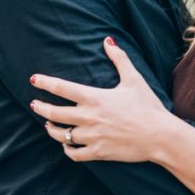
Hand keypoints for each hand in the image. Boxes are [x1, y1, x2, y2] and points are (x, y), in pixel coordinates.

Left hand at [29, 36, 171, 162]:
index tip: (33, 80)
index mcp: (95, 98)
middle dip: (40, 108)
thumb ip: (119, 58)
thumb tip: (108, 40)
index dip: (44, 83)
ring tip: (47, 125)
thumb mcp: (133, 79)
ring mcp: (92, 136)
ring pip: (61, 135)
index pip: (61, 88)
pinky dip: (67, 149)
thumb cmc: (147, 106)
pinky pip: (74, 154)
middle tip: (34, 104)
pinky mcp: (99, 152)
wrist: (161, 136)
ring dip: (51, 129)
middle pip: (54, 113)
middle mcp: (89, 117)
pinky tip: (66, 144)